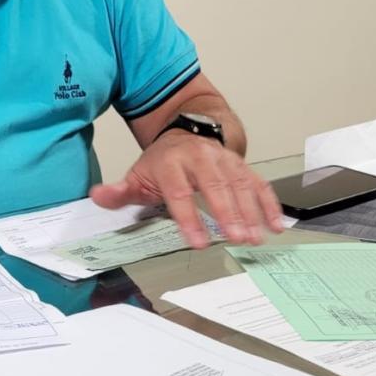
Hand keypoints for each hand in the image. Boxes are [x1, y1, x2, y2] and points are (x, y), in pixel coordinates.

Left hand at [89, 130, 283, 246]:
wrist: (185, 132)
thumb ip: (120, 191)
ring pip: (240, 184)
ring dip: (250, 211)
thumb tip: (98, 197)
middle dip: (227, 213)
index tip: (197, 242)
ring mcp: (224, 160)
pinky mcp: (242, 164)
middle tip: (236, 238)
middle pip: (215, 186)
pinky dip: (269, 203)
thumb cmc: (162, 163)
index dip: (189, 217)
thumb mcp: (137, 175)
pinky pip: (259, 182)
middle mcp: (200, 158)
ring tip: (256, 237)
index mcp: (171, 163)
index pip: (179, 192)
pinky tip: (277, 225)